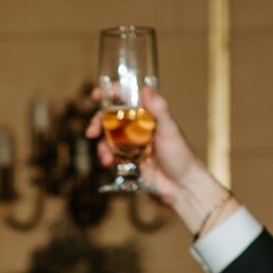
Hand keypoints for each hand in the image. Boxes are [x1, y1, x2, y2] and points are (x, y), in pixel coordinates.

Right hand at [86, 84, 228, 233]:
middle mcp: (137, 125)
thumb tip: (145, 87)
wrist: (182, 185)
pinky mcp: (128, 159)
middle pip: (110, 117)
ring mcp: (131, 143)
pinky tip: (110, 165)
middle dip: (97, 123)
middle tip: (91, 132)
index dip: (110, 93)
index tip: (96, 96)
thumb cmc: (181, 154)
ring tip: (107, 159)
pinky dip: (106, 158)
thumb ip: (159, 108)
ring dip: (102, 147)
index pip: (126, 97)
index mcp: (147, 114)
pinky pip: (110, 155)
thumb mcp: (170, 129)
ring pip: (107, 138)